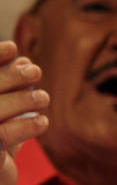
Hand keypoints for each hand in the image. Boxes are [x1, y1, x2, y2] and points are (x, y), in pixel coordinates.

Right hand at [0, 41, 48, 184]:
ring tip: (44, 97)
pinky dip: (26, 126)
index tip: (13, 48)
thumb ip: (9, 86)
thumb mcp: (3, 110)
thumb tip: (25, 61)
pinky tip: (43, 122)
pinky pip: (4, 136)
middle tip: (36, 71)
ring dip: (22, 100)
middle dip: (11, 77)